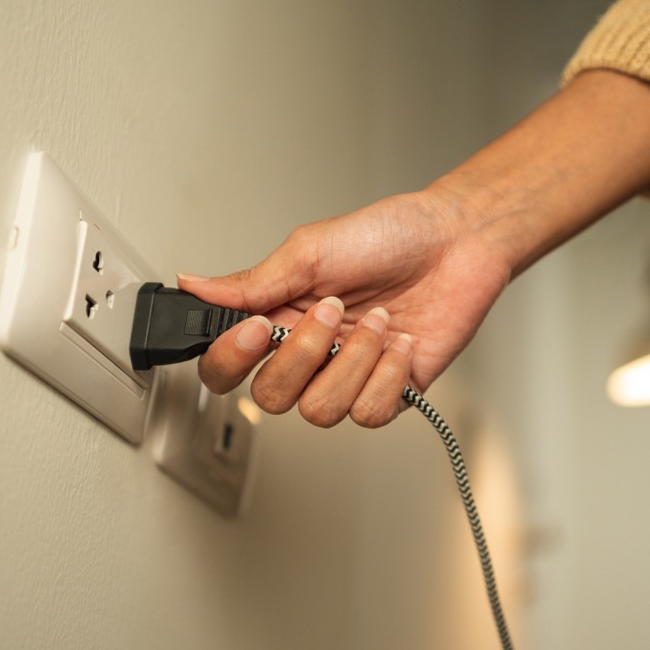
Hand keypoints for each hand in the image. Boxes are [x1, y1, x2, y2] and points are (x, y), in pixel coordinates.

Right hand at [178, 189, 512, 427]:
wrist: (456, 241)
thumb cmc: (388, 235)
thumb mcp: (310, 249)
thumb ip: (251, 281)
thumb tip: (192, 285)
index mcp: (278, 318)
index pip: (225, 367)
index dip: (230, 360)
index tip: (256, 327)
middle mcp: (308, 355)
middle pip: (268, 400)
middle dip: (302, 355)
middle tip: (333, 309)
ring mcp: (347, 377)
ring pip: (319, 412)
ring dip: (353, 360)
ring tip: (377, 320)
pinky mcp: (389, 393)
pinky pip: (368, 413)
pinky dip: (387, 374)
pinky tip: (400, 341)